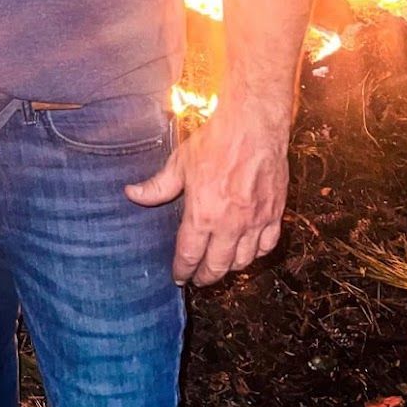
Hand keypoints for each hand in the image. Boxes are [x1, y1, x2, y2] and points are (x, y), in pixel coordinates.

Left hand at [125, 105, 289, 285]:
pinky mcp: (274, 214)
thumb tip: (131, 194)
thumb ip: (157, 186)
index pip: (190, 255)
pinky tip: (248, 252)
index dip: (182, 270)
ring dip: (230, 269)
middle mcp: (230, 225)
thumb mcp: (179, 163)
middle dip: (205, 277)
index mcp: (203, 215)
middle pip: (217, 266)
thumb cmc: (214, 142)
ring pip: (243, 261)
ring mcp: (255, 222)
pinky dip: (256, 254)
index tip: (179, 276)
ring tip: (220, 267)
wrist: (252, 127)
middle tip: (198, 279)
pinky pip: (267, 245)